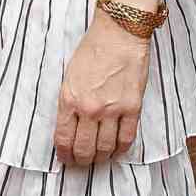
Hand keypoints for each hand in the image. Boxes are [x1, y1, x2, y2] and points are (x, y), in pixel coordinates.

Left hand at [54, 12, 151, 166]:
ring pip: (105, 148)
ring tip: (99, 158)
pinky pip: (126, 138)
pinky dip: (120, 149)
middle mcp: (90, 108)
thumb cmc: (92, 51)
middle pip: (84, 149)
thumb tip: (69, 128)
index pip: (63, 139)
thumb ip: (69, 103)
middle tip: (82, 162)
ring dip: (101, 158)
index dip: (64, 155)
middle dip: (82, 161)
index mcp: (69, 99)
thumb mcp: (69, 77)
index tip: (66, 159)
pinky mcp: (133, 107)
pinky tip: (116, 150)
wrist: (118, 34)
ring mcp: (112, 109)